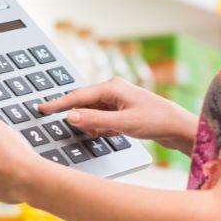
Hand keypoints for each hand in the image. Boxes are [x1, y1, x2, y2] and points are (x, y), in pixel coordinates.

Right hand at [38, 77, 197, 153]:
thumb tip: (70, 117)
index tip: (41, 108)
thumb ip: (94, 120)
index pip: (78, 96)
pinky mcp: (122, 111)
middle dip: (79, 119)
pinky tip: (111, 133)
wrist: (180, 128)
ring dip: (93, 126)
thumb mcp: (123, 123)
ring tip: (105, 133)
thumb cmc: (156, 121)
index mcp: (112, 87)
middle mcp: (113, 90)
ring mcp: (118, 100)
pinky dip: (102, 128)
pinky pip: (102, 119)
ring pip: (93, 114)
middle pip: (84, 105)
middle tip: (76, 126)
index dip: (58, 104)